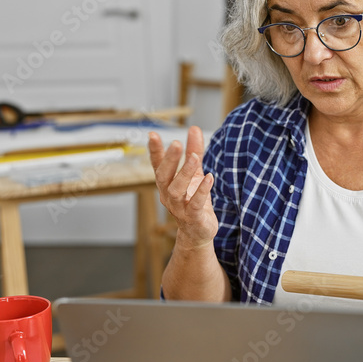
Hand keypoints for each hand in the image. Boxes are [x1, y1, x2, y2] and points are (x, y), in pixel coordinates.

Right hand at [148, 127, 217, 249]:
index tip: (153, 134)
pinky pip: (195, 204)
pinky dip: (202, 191)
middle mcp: (168, 195)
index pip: (157, 165)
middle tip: (176, 143)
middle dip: (169, 160)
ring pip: (176, 190)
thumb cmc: (194, 201)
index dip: (155, 151)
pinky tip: (209, 178)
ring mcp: (179, 208)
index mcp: (166, 184)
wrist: (198, 232)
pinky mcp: (193, 218)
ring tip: (195, 158)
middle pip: (163, 176)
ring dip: (185, 173)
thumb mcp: (195, 174)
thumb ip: (195, 151)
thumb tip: (194, 128)